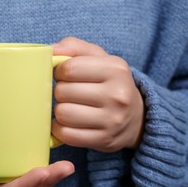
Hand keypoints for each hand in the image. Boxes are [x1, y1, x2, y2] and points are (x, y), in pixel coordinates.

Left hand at [52, 37, 143, 151]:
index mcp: (116, 69)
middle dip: (60, 91)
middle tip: (68, 93)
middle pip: (63, 92)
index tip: (64, 75)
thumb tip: (51, 51)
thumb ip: (74, 47)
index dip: (59, 72)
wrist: (136, 117)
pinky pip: (66, 134)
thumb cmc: (108, 83)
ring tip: (69, 107)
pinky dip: (60, 129)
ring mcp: (112, 120)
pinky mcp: (103, 140)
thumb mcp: (98, 58)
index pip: (69, 68)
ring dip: (59, 111)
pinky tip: (68, 123)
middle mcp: (117, 95)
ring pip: (62, 113)